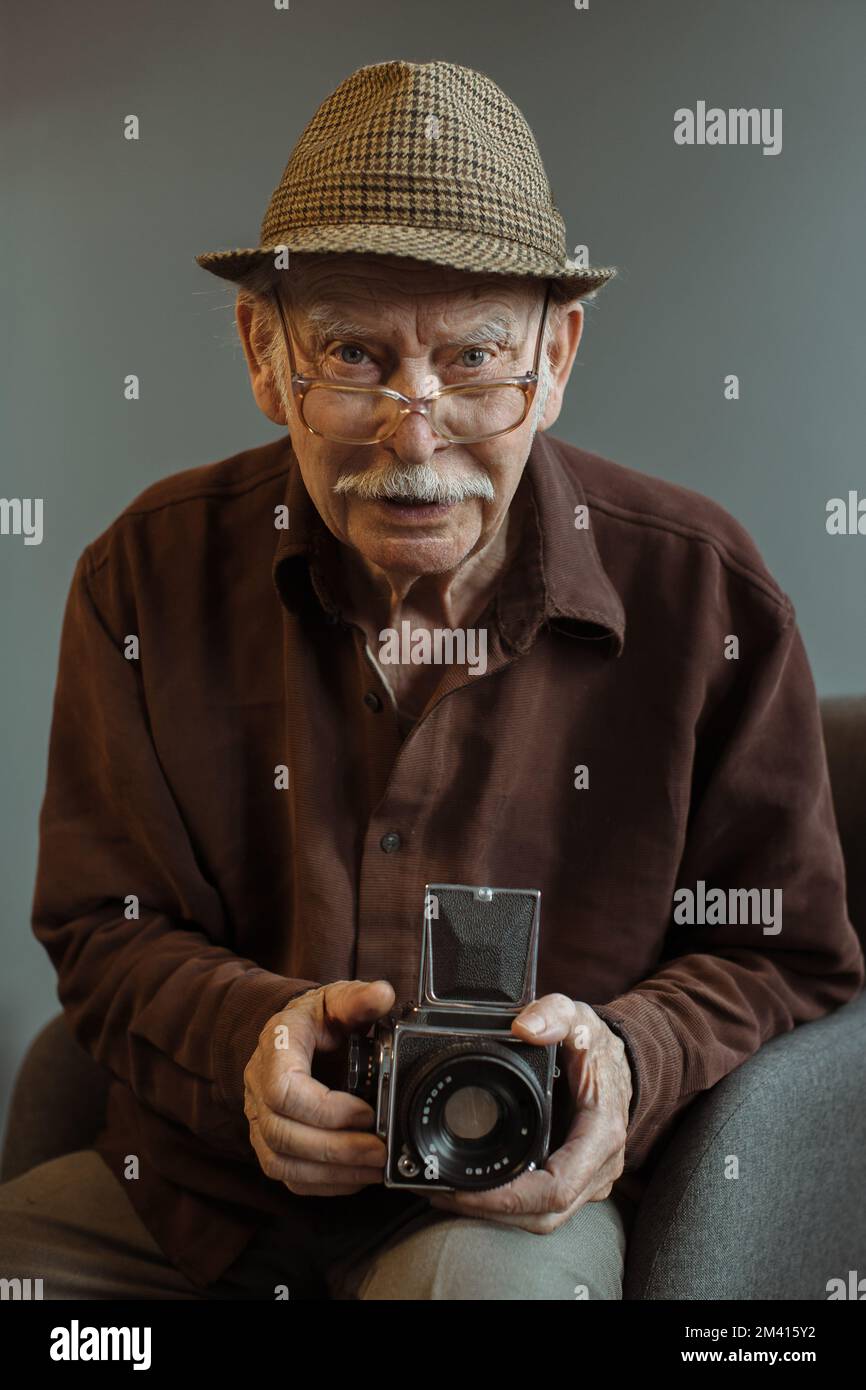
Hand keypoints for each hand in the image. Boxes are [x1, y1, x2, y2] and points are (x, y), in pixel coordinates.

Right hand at [243, 978, 394, 1195]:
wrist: (292, 1035)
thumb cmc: (314, 1020)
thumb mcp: (336, 1000)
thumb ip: (358, 998)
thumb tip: (384, 995)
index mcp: (275, 1049)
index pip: (283, 1090)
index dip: (326, 1109)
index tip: (367, 1111)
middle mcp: (257, 1088)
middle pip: (282, 1134)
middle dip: (336, 1149)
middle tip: (379, 1150)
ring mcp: (259, 1120)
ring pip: (281, 1162)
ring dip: (331, 1172)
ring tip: (373, 1168)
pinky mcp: (270, 1144)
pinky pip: (288, 1176)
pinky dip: (324, 1184)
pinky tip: (356, 1177)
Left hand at [427, 995, 631, 1233]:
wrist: (622, 1062)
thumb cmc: (599, 1045)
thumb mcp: (578, 1018)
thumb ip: (553, 1015)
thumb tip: (524, 1028)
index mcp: (600, 1135)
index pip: (555, 1189)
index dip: (509, 1198)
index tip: (466, 1190)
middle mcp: (598, 1168)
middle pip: (543, 1215)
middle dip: (490, 1212)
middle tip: (441, 1192)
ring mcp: (589, 1180)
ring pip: (541, 1218)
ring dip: (494, 1214)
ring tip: (447, 1193)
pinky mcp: (575, 1180)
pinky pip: (541, 1206)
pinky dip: (506, 1204)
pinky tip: (473, 1191)